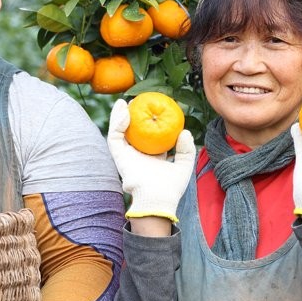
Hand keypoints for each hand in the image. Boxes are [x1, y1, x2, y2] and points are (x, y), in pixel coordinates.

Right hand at [106, 99, 195, 220]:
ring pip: (119, 131)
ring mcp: (126, 155)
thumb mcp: (184, 166)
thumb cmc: (171, 188)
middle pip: (131, 130)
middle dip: (131, 115)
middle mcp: (137, 154)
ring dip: (119, 116)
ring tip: (125, 102)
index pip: (148, 135)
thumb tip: (184, 131)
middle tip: (137, 101)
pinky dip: (117, 123)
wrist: (158, 199)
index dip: (149, 120)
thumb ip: (186, 149)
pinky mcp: (118, 156)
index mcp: (151, 156)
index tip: (154, 107)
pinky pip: (115, 137)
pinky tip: (124, 112)